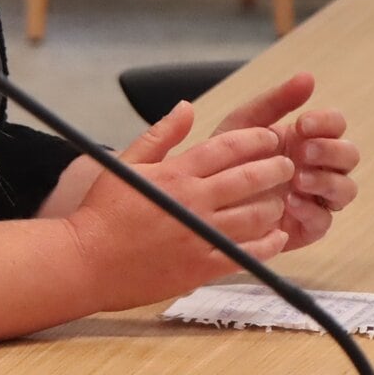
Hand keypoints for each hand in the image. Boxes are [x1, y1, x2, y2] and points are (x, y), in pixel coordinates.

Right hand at [62, 104, 293, 311]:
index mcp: (176, 174)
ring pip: (256, 216)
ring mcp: (200, 236)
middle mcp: (193, 202)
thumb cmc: (102, 212)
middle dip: (276, 168)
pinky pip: (247, 255)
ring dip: (274, 205)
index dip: (257, 139)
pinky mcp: (202, 268)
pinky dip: (269, 245)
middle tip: (287, 165)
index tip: (271, 137)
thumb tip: (186, 107)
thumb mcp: (126, 164)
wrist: (86, 262)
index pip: (229, 147)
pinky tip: (277, 237)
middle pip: (250, 179)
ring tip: (279, 200)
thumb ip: (160, 135)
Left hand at [207, 72, 359, 251]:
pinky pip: (325, 220)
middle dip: (331, 151)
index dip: (327, 122)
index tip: (302, 124)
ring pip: (346, 189)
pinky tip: (290, 203)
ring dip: (327, 180)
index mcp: (306, 139)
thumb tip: (308, 76)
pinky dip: (312, 210)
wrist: (204, 199)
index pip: (336, 125)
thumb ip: (275, 102)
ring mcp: (316, 197)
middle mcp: (318, 167)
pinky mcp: (307, 226)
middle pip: (349, 155)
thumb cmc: (226, 158)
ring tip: (298, 179)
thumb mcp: (244, 125)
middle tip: (303, 152)